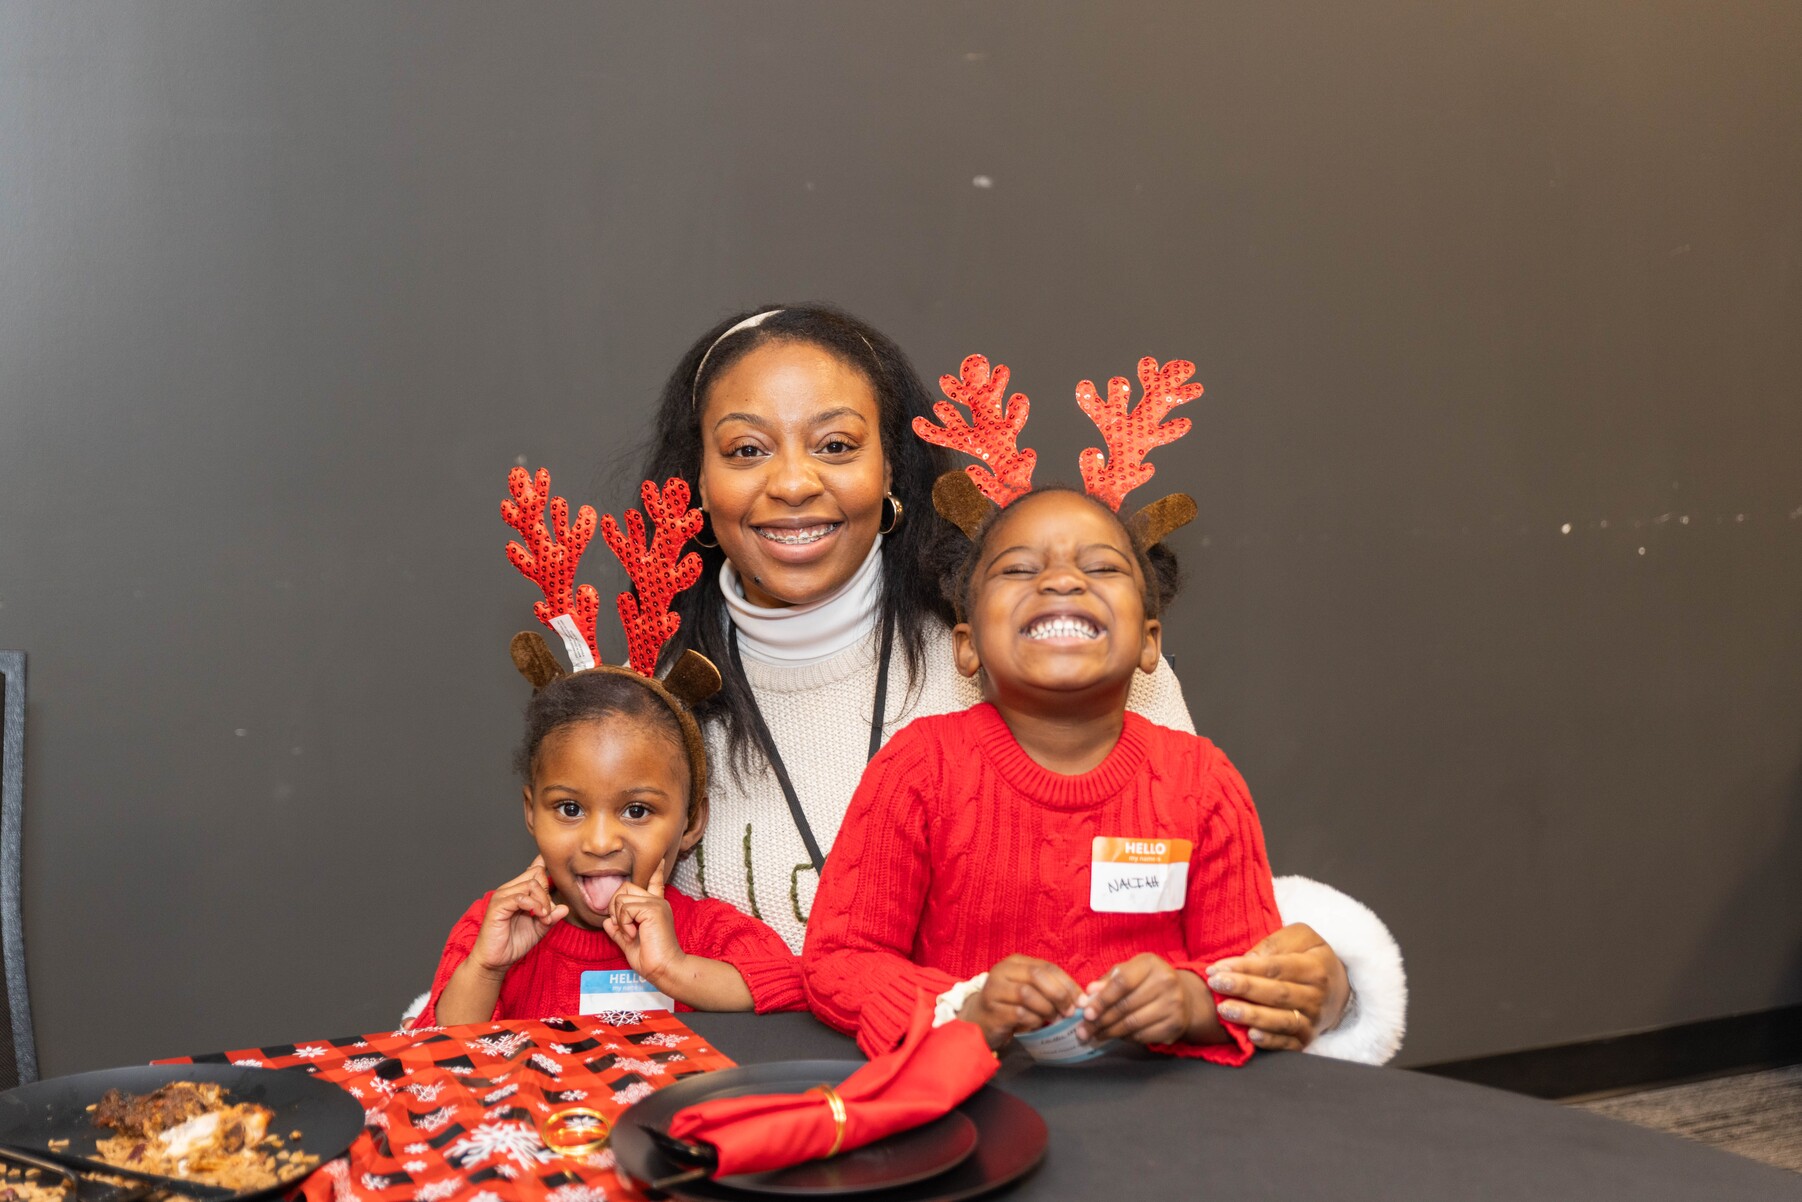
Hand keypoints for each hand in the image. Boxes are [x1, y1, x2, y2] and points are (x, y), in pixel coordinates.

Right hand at [470, 856, 568, 974]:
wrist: (496, 960)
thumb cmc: (514, 943)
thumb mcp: (539, 928)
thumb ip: (551, 916)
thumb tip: (566, 907)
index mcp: (518, 891)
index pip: (536, 869)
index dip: (549, 877)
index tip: (555, 897)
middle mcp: (509, 889)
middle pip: (537, 874)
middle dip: (548, 893)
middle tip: (549, 913)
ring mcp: (502, 896)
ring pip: (531, 884)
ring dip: (543, 902)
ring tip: (544, 918)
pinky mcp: (498, 906)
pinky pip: (520, 897)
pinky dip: (534, 906)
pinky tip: (539, 917)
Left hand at [602, 862, 683, 982]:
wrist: (664, 968)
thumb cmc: (650, 959)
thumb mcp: (629, 943)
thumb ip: (619, 931)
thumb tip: (607, 922)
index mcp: (654, 907)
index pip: (655, 882)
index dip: (656, 871)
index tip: (661, 861)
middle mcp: (656, 902)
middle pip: (624, 887)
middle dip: (614, 906)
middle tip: (622, 926)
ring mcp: (655, 904)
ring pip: (621, 898)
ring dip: (619, 919)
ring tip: (631, 933)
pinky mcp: (652, 909)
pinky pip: (625, 908)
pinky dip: (623, 923)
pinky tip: (634, 933)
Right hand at [958, 955, 1082, 1049]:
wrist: (978, 1022)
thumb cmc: (1009, 1005)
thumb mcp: (1028, 990)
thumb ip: (1048, 988)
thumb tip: (1080, 999)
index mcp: (1014, 962)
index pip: (1047, 967)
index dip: (1067, 983)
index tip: (1082, 1000)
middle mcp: (1002, 971)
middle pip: (1037, 976)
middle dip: (1059, 994)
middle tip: (1071, 1011)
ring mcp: (994, 990)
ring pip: (1028, 994)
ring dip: (1047, 1008)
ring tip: (1055, 1018)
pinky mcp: (992, 1011)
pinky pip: (1020, 1014)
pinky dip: (1034, 1020)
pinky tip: (1037, 1025)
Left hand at [1078, 954, 1208, 1045]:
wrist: (1184, 996)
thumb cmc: (1147, 981)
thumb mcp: (1129, 971)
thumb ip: (1108, 980)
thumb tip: (1089, 992)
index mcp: (1151, 964)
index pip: (1122, 983)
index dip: (1102, 1000)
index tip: (1086, 1013)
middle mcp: (1166, 982)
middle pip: (1126, 1006)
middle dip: (1101, 1021)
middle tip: (1083, 1030)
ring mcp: (1174, 1005)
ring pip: (1132, 1024)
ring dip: (1109, 1032)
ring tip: (1094, 1035)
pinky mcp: (1176, 1025)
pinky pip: (1143, 1036)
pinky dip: (1125, 1038)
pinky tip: (1115, 1036)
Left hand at [1205, 923, 1349, 1051]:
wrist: (1339, 990)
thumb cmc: (1310, 958)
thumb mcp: (1301, 937)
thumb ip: (1276, 943)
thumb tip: (1250, 958)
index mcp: (1315, 968)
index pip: (1276, 967)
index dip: (1246, 967)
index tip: (1218, 967)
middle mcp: (1317, 997)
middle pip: (1277, 993)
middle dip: (1244, 989)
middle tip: (1215, 985)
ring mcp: (1313, 1021)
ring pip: (1281, 1021)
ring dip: (1251, 1016)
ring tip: (1225, 1010)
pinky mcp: (1306, 1040)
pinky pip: (1287, 1044)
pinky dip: (1269, 1041)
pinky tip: (1249, 1035)